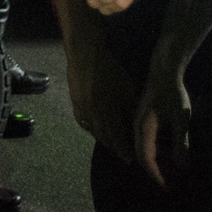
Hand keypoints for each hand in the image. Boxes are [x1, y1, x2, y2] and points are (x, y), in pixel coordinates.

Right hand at [63, 19, 139, 164]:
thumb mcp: (127, 88)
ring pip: (91, 130)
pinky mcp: (74, 102)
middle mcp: (92, 114)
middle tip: (121, 154)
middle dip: (113, 148)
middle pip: (102, 137)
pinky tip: (95, 128)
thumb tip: (137, 124)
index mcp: (106, 112)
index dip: (123, 149)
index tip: (130, 158)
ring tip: (110, 143)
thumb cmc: (109, 69)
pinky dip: (90, 128)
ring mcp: (81, 108)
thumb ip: (131, 109)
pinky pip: (82, 121)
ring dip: (102, 139)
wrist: (85, 53)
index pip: (116, 138)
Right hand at [134, 69, 193, 185]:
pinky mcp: (143, 118)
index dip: (157, 175)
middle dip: (157, 171)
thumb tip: (182, 167)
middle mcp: (137, 128)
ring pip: (144, 148)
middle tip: (173, 182)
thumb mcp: (181, 120)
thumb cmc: (173, 94)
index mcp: (143, 129)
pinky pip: (147, 140)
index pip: (147, 159)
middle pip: (143, 156)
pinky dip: (157, 151)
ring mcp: (138, 122)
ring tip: (174, 169)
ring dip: (158, 161)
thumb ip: (180, 144)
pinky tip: (170, 151)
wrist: (164, 71)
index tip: (169, 187)